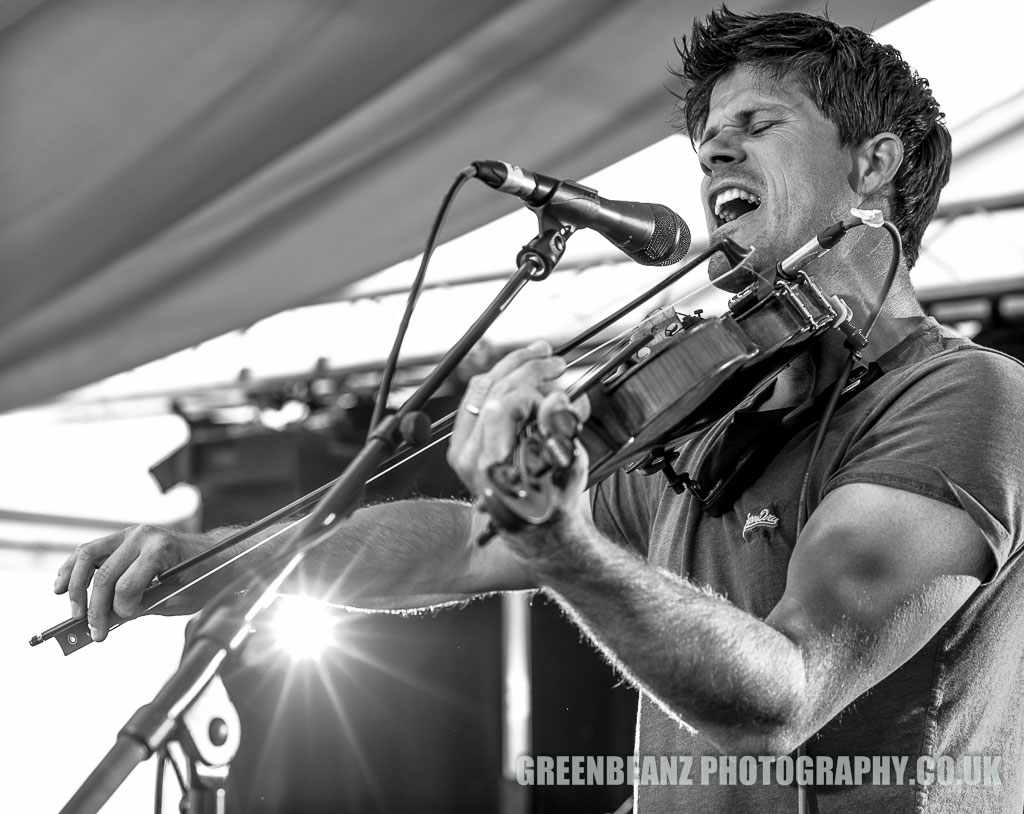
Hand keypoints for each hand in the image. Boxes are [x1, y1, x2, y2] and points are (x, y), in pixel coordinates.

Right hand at [54, 525, 212, 640]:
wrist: (218, 554)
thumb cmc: (204, 577)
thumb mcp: (180, 599)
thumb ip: (144, 608)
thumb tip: (109, 621)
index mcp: (162, 550)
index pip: (126, 585)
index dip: (121, 610)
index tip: (125, 621)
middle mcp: (144, 536)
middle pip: (104, 575)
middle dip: (94, 608)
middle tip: (94, 632)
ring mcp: (132, 533)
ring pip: (87, 556)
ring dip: (75, 586)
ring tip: (73, 611)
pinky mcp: (124, 536)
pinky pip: (91, 550)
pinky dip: (74, 568)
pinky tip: (63, 586)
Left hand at [447, 341, 589, 556]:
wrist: (535, 530)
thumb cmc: (554, 506)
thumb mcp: (568, 472)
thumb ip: (561, 434)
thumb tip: (555, 400)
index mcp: (492, 468)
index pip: (504, 405)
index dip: (534, 383)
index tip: (560, 374)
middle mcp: (469, 458)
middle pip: (491, 390)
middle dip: (526, 367)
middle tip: (555, 360)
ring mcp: (461, 450)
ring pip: (480, 389)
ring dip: (511, 367)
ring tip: (540, 356)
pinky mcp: (462, 443)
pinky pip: (476, 399)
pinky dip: (499, 380)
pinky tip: (520, 371)